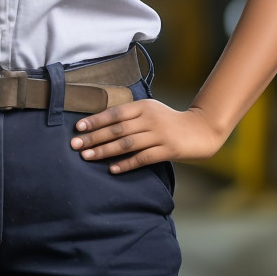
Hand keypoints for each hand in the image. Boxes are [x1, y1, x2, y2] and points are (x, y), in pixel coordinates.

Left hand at [69, 99, 226, 172]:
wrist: (200, 130)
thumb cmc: (169, 120)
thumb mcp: (150, 110)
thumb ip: (130, 115)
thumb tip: (102, 123)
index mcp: (142, 106)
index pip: (114, 113)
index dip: (95, 120)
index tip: (78, 127)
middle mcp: (149, 119)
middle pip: (116, 129)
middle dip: (94, 137)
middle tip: (75, 145)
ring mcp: (159, 135)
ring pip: (126, 144)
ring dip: (104, 151)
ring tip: (87, 156)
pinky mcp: (168, 150)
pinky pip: (143, 158)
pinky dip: (126, 163)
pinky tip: (112, 169)